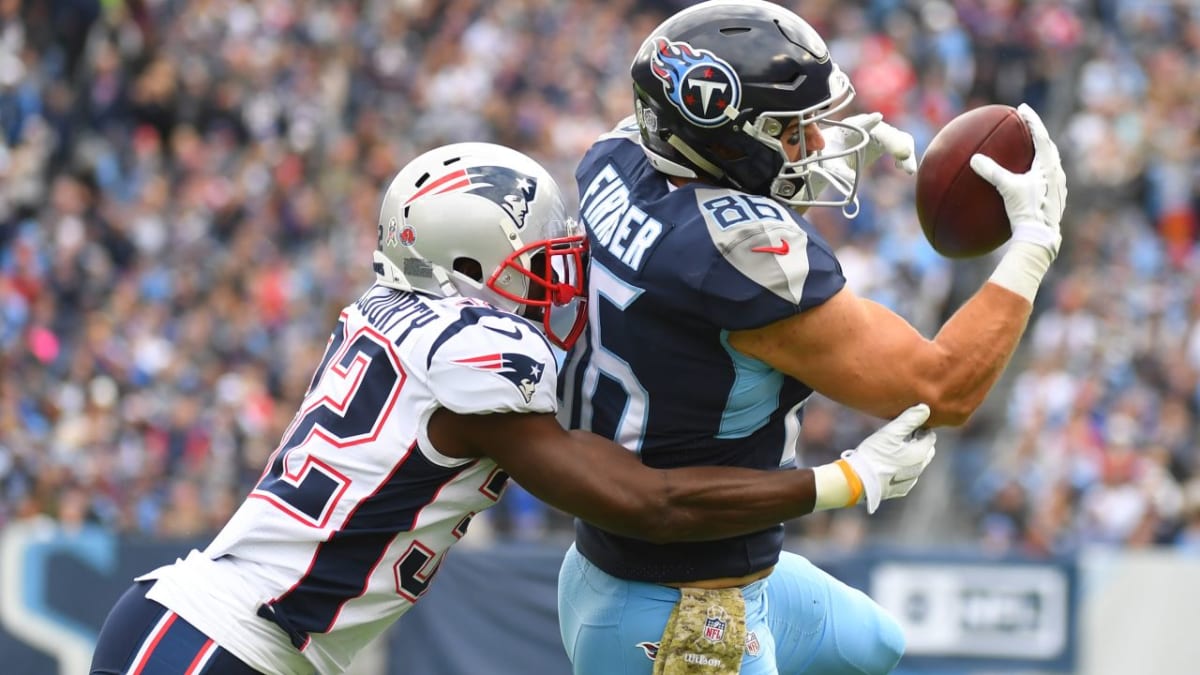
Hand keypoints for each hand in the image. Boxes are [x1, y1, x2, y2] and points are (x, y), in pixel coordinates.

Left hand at [809, 112, 916, 198]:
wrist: (835, 153)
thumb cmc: (829, 158)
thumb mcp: (830, 166)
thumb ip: (839, 172)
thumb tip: (852, 181)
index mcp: (849, 129)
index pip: (860, 123)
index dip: (868, 121)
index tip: (876, 118)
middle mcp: (867, 125)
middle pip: (886, 131)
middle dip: (895, 143)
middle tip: (904, 156)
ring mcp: (880, 131)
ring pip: (899, 137)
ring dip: (906, 152)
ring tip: (909, 170)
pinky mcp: (887, 139)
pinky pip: (903, 144)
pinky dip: (906, 156)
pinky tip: (903, 169)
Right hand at [840, 404, 936, 513]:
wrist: (859, 480)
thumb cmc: (875, 454)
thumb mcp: (891, 432)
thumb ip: (909, 419)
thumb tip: (925, 408)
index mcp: (921, 453)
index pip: (930, 437)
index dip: (921, 429)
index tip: (909, 426)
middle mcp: (920, 468)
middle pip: (926, 451)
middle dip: (919, 443)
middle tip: (903, 436)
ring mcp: (911, 480)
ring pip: (917, 464)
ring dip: (911, 456)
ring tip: (894, 450)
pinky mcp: (900, 489)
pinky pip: (907, 475)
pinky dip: (903, 468)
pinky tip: (889, 464)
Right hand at [969, 103, 1066, 257]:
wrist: (1041, 236)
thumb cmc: (1027, 211)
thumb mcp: (1007, 189)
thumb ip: (991, 172)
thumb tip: (974, 159)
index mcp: (1048, 166)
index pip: (1041, 136)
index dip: (1032, 120)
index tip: (1022, 109)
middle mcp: (1057, 174)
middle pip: (1049, 148)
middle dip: (1038, 136)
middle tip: (1027, 127)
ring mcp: (1059, 188)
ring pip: (1051, 164)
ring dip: (1041, 154)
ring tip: (1030, 151)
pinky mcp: (1056, 201)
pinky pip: (1049, 180)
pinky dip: (1040, 173)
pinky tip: (1031, 180)